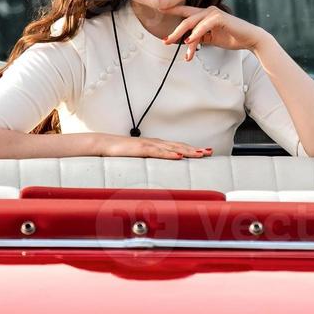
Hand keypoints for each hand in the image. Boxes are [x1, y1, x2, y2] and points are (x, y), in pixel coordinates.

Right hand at [95, 134, 212, 158]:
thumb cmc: (120, 152)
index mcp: (155, 145)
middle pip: (179, 146)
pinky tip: (178, 156)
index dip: (192, 149)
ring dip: (187, 150)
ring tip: (200, 154)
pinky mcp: (141, 149)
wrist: (104, 144)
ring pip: (172, 148)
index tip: (205, 152)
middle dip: (195, 149)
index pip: (177, 146)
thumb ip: (148, 162)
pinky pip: (157, 152)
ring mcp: (148, 145)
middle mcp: (155, 143)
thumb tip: (157, 170)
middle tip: (209, 152)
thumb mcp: (138, 158)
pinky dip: (169, 154)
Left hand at [163, 5, 268, 61]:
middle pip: (185, 20)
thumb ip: (199, 38)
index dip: (172, 10)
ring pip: (192, 24)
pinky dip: (195, 34)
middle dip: (174, 32)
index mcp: (205, 15)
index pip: (186, 12)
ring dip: (183, 37)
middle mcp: (208, 11)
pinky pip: (203, 26)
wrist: (250, 39)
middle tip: (166, 41)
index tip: (160, 10)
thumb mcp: (211, 39)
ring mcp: (213, 13)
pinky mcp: (220, 18)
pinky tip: (189, 41)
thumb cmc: (232, 37)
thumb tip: (186, 42)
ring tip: (178, 46)